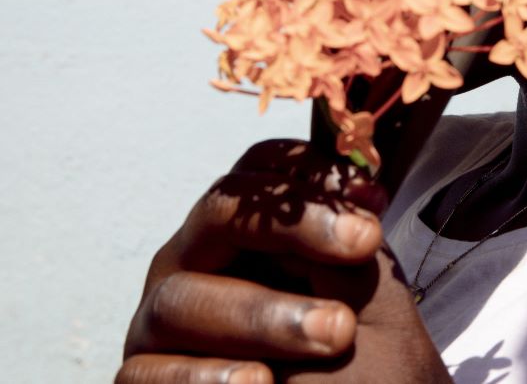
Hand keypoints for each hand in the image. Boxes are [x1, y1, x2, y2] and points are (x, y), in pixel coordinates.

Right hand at [116, 139, 447, 382]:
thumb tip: (353, 199)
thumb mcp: (371, 302)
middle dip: (294, 226)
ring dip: (263, 313)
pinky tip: (261, 381)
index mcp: (249, 233)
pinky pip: (149, 372)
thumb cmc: (365, 366)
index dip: (313, 173)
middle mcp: (198, 263)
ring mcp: (162, 322)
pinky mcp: (144, 378)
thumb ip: (354, 251)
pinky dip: (205, 377)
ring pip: (184, 297)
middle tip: (362, 244)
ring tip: (336, 333)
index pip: (261, 170)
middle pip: (218, 213)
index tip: (374, 197)